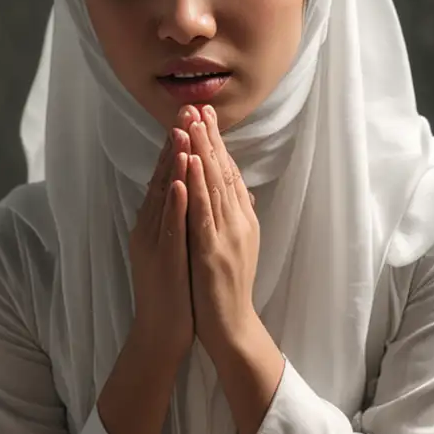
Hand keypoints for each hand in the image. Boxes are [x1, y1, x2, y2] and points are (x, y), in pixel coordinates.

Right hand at [128, 124, 193, 367]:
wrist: (161, 333)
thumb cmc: (174, 294)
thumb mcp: (178, 251)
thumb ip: (182, 223)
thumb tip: (192, 199)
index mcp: (154, 225)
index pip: (167, 179)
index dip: (177, 148)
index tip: (189, 119)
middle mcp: (149, 228)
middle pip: (163, 179)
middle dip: (174, 145)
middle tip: (184, 111)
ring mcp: (154, 243)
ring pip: (164, 197)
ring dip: (173, 165)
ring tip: (181, 133)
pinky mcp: (163, 260)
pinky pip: (170, 226)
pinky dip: (175, 202)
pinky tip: (182, 181)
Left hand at [182, 103, 260, 362]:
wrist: (231, 327)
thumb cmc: (226, 291)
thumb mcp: (235, 248)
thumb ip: (235, 218)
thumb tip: (237, 191)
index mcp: (241, 220)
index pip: (228, 174)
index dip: (217, 144)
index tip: (207, 116)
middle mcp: (238, 222)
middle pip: (223, 172)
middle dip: (211, 138)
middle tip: (200, 106)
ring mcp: (226, 235)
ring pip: (214, 185)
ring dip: (204, 152)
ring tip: (195, 123)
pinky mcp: (212, 250)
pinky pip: (204, 212)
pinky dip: (199, 186)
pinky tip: (193, 163)